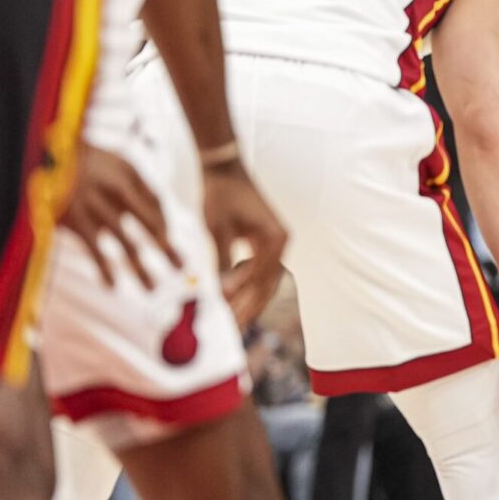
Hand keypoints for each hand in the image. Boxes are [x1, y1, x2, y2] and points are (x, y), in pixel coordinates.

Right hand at [59, 143, 179, 288]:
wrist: (47, 156)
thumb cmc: (92, 163)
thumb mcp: (120, 165)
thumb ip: (143, 189)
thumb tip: (164, 222)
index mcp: (128, 177)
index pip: (156, 207)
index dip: (164, 226)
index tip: (167, 243)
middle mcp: (115, 193)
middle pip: (150, 225)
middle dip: (166, 249)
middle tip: (182, 268)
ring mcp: (96, 208)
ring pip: (126, 244)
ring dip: (140, 269)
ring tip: (152, 289)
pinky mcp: (76, 222)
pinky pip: (95, 251)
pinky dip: (104, 269)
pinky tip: (112, 286)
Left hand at [201, 161, 287, 327]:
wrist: (225, 167)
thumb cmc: (220, 193)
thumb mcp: (217, 228)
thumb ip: (222, 260)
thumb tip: (222, 293)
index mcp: (274, 240)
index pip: (259, 281)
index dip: (242, 302)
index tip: (226, 320)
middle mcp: (281, 243)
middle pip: (267, 287)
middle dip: (248, 310)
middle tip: (230, 332)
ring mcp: (276, 244)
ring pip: (266, 283)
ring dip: (249, 303)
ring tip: (232, 323)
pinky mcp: (267, 243)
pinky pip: (260, 273)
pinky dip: (248, 288)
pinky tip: (233, 299)